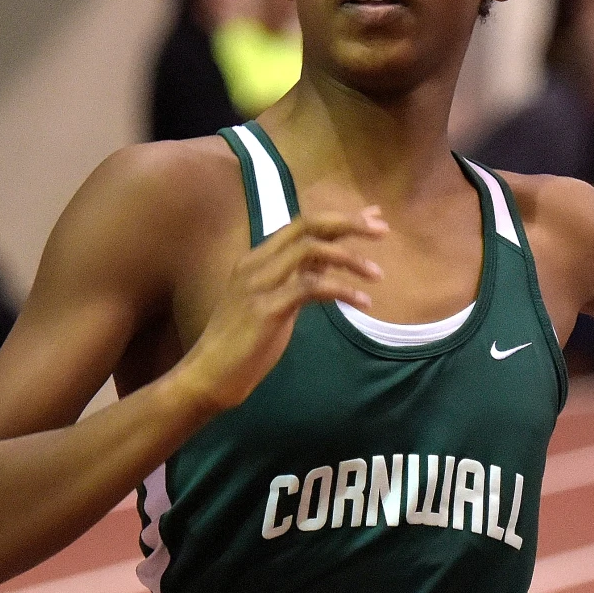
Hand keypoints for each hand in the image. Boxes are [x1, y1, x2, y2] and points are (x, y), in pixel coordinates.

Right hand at [178, 208, 386, 411]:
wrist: (210, 375)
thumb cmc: (242, 345)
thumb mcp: (274, 303)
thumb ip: (297, 279)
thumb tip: (328, 263)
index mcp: (257, 258)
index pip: (302, 224)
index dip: (340, 218)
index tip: (373, 217)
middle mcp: (257, 263)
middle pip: (308, 225)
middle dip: (349, 223)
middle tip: (383, 230)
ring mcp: (259, 283)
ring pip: (311, 250)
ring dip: (350, 258)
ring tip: (378, 275)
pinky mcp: (267, 308)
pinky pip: (312, 287)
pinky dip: (342, 290)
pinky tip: (363, 302)